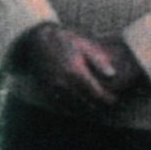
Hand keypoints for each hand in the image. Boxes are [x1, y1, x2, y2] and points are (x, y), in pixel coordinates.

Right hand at [23, 26, 146, 110]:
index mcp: (76, 71)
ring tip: (95, 106)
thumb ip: (98, 60)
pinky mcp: (46, 91)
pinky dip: (71, 109)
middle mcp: (64, 83)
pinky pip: (61, 107)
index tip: (114, 100)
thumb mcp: (83, 46)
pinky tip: (79, 106)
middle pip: (87, 103)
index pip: (97, 94)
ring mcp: (54, 88)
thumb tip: (113, 75)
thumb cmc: (63, 40)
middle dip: (99, 105)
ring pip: (75, 108)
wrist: (36, 41)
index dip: (108, 99)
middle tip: (107, 105)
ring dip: (86, 108)